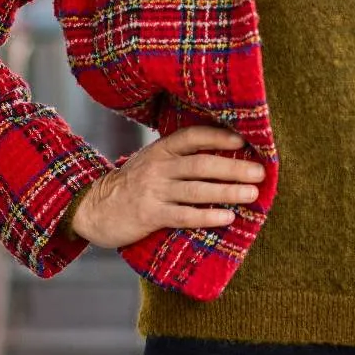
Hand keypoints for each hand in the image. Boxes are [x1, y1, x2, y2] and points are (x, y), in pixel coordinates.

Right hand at [70, 126, 264, 249]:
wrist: (93, 208)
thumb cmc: (134, 183)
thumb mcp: (153, 161)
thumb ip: (181, 156)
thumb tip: (228, 152)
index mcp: (161, 150)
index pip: (193, 136)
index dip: (218, 136)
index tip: (244, 141)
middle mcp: (158, 167)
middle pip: (201, 164)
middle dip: (234, 168)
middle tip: (260, 173)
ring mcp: (153, 191)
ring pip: (197, 190)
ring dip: (227, 191)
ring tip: (252, 194)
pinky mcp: (149, 215)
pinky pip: (183, 215)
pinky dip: (207, 216)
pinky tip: (227, 217)